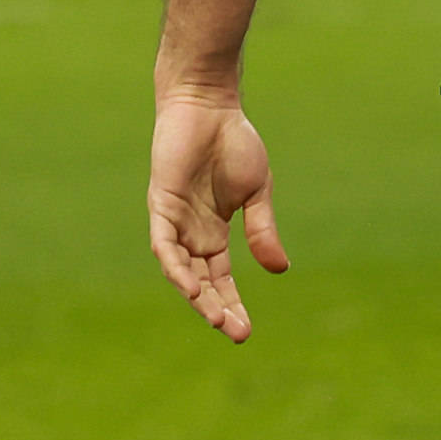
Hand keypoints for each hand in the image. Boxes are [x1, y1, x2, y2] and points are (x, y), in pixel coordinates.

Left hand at [147, 88, 285, 341]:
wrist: (210, 106)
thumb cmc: (233, 143)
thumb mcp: (257, 193)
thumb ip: (262, 230)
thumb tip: (278, 270)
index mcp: (214, 233)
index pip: (220, 279)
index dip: (231, 304)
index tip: (245, 331)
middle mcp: (191, 233)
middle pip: (201, 282)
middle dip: (216, 309)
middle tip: (235, 333)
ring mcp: (174, 221)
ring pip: (180, 270)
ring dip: (197, 296)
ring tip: (216, 318)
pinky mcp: (161, 205)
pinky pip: (164, 244)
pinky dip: (175, 266)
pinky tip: (190, 287)